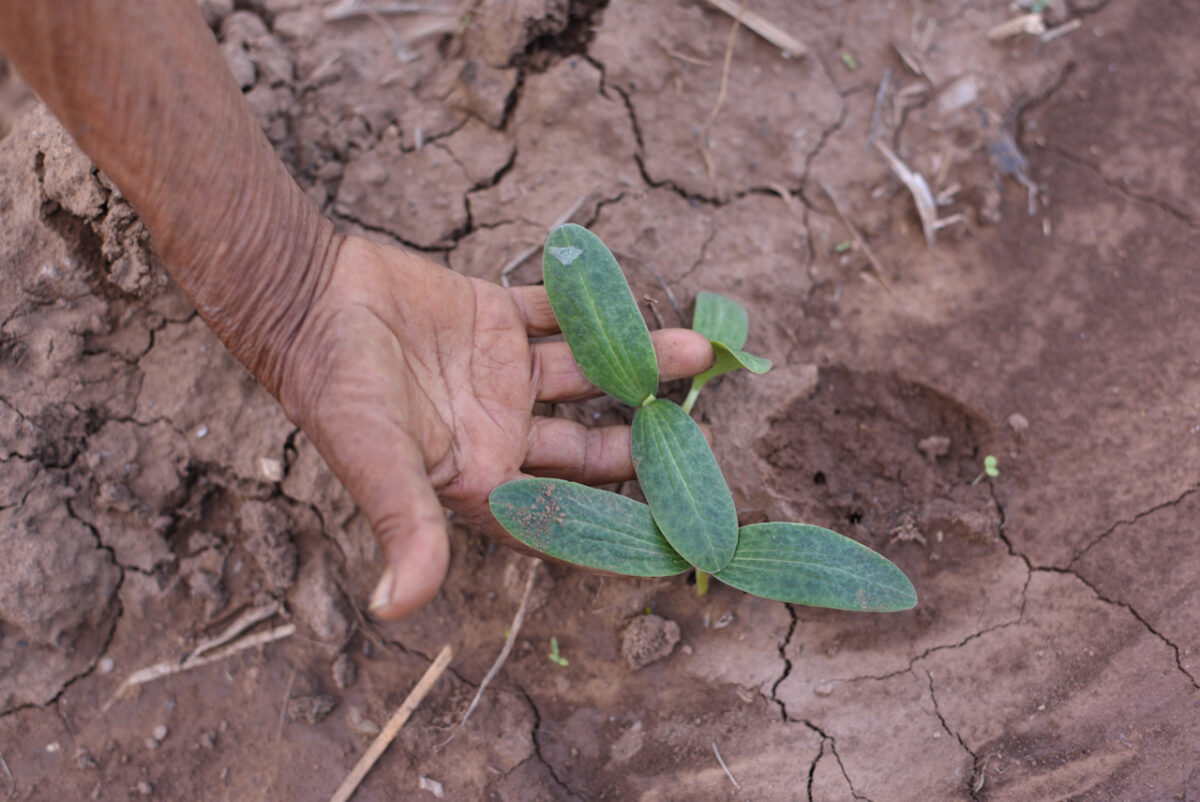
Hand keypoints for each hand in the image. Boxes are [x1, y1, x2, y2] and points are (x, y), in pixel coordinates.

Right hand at [278, 236, 712, 617]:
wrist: (306, 299)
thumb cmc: (337, 390)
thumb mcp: (378, 463)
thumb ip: (404, 529)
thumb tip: (397, 611)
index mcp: (479, 477)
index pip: (560, 511)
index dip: (612, 523)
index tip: (673, 528)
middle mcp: (498, 430)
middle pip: (587, 445)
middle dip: (644, 441)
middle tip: (703, 437)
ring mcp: (500, 372)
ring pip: (586, 372)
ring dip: (639, 363)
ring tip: (698, 355)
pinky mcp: (495, 318)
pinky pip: (558, 313)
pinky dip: (595, 308)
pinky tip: (640, 302)